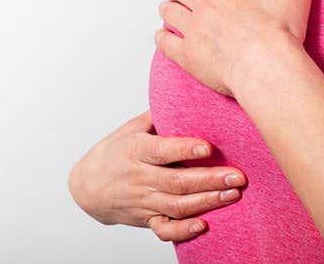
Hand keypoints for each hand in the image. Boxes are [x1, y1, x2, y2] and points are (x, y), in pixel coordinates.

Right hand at [68, 111, 246, 241]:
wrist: (86, 186)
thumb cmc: (113, 152)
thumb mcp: (131, 129)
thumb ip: (158, 115)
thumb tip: (187, 91)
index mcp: (136, 151)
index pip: (162, 151)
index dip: (185, 150)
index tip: (209, 147)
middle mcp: (139, 177)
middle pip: (177, 181)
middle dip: (210, 179)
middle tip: (238, 176)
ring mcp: (143, 200)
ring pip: (177, 205)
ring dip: (207, 202)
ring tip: (233, 194)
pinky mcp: (145, 219)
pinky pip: (164, 229)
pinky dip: (183, 230)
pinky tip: (203, 225)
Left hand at [155, 0, 311, 96]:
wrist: (267, 66)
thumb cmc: (281, 31)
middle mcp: (205, 3)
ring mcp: (193, 29)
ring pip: (170, 12)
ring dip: (167, 8)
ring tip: (168, 9)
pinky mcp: (188, 55)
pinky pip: (165, 42)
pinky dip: (162, 37)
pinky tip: (162, 36)